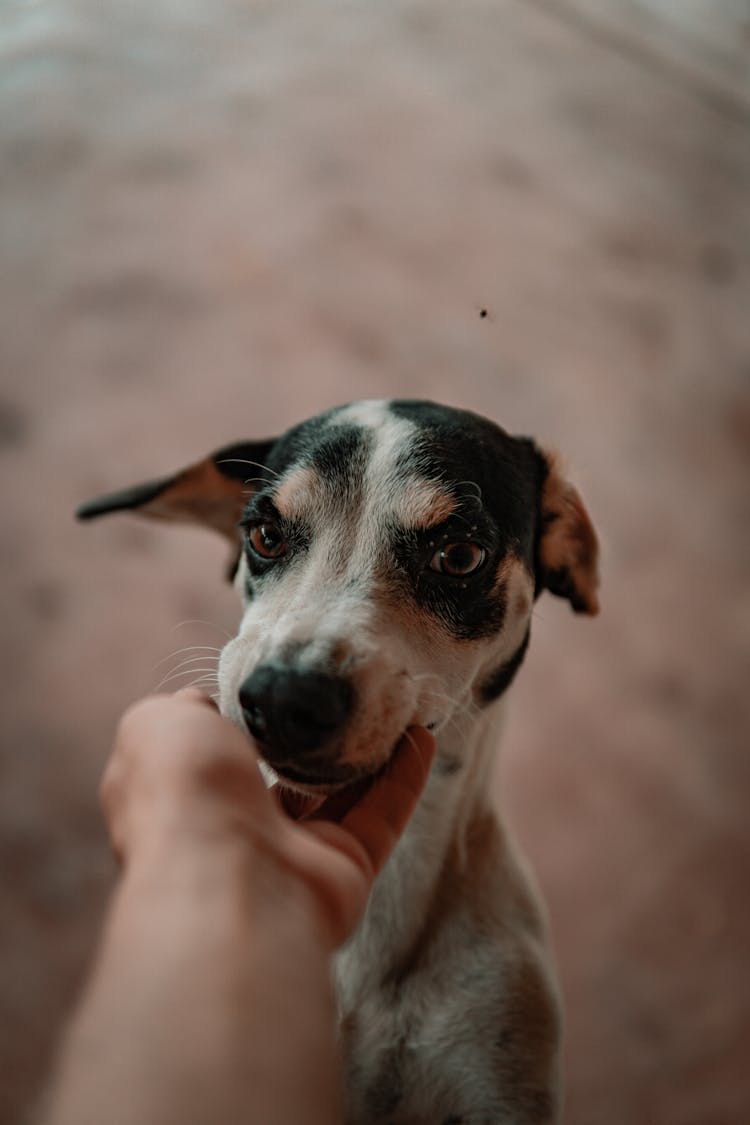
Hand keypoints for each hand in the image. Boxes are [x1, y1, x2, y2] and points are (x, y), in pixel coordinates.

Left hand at [102, 688, 434, 946]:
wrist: (228, 879)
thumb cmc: (185, 795)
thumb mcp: (158, 726)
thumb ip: (182, 710)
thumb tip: (204, 704)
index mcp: (186, 802)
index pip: (215, 761)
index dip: (241, 725)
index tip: (276, 691)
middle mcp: (237, 834)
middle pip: (283, 783)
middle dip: (312, 744)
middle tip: (343, 702)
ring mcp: (293, 857)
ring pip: (338, 799)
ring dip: (367, 756)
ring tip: (393, 709)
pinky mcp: (345, 870)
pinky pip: (381, 817)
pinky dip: (403, 778)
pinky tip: (421, 737)